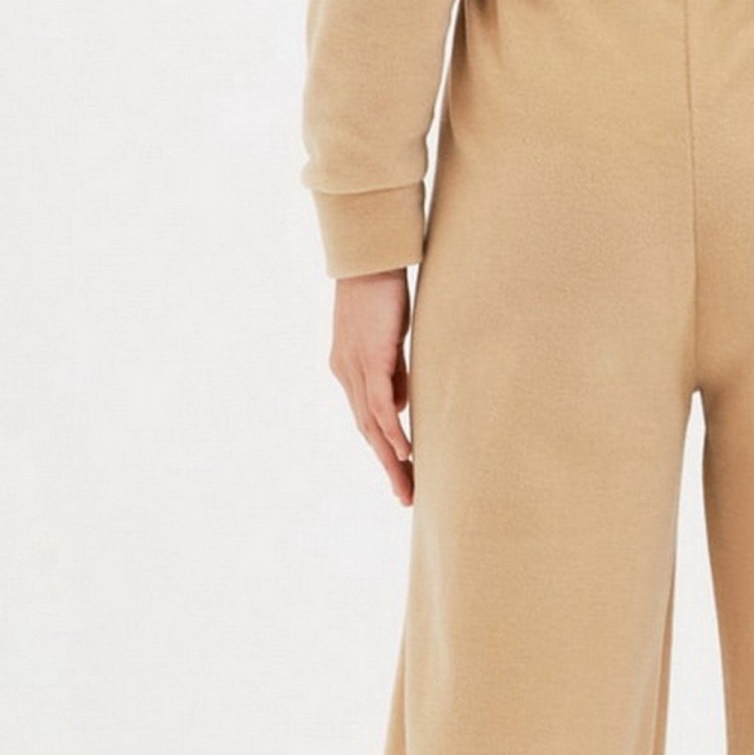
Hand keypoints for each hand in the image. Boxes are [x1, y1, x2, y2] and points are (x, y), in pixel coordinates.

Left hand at [330, 270, 413, 505]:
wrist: (370, 258)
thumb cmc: (382, 291)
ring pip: (372, 424)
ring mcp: (355, 367)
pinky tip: (404, 451)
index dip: (383, 449)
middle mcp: (346, 374)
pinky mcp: (370, 357)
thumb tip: (402, 406)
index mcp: (349, 369)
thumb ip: (394, 373)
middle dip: (388, 466)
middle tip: (405, 496)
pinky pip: (381, 403)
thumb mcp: (389, 338)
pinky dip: (392, 429)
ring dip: (391, 459)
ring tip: (407, 486)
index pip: (367, 419)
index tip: (400, 474)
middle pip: (367, 431)